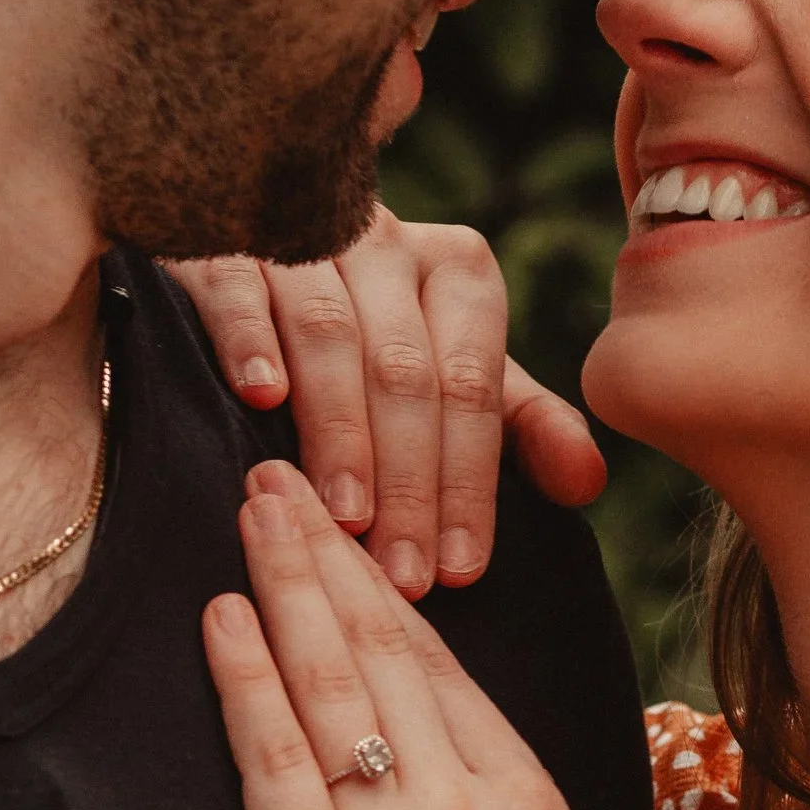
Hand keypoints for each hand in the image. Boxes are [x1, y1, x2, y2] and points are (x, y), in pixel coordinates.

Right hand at [167, 212, 604, 598]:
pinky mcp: (222, 240)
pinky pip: (241, 286)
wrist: (263, 248)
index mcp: (458, 272)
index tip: (458, 572)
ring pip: (331, 334)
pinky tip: (261, 399)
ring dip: (339, 430)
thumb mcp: (455, 375)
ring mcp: (303, 236)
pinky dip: (252, 339)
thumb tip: (587, 484)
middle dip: (407, 481)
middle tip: (400, 573)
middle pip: (406, 370)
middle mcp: (389, 243)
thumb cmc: (373, 336)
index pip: (471, 387)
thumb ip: (521, 425)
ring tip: (344, 517)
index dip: (467, 483)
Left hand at [204, 460, 608, 809]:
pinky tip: (220, 620)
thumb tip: (460, 799)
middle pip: (389, 647)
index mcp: (529, 806)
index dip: (387, 591)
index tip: (352, 531)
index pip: (446, 670)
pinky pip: (277, 759)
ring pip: (334, 680)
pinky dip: (246, 678)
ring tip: (248, 511)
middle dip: (330, 552)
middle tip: (284, 475)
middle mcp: (467, 805)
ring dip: (284, 584)